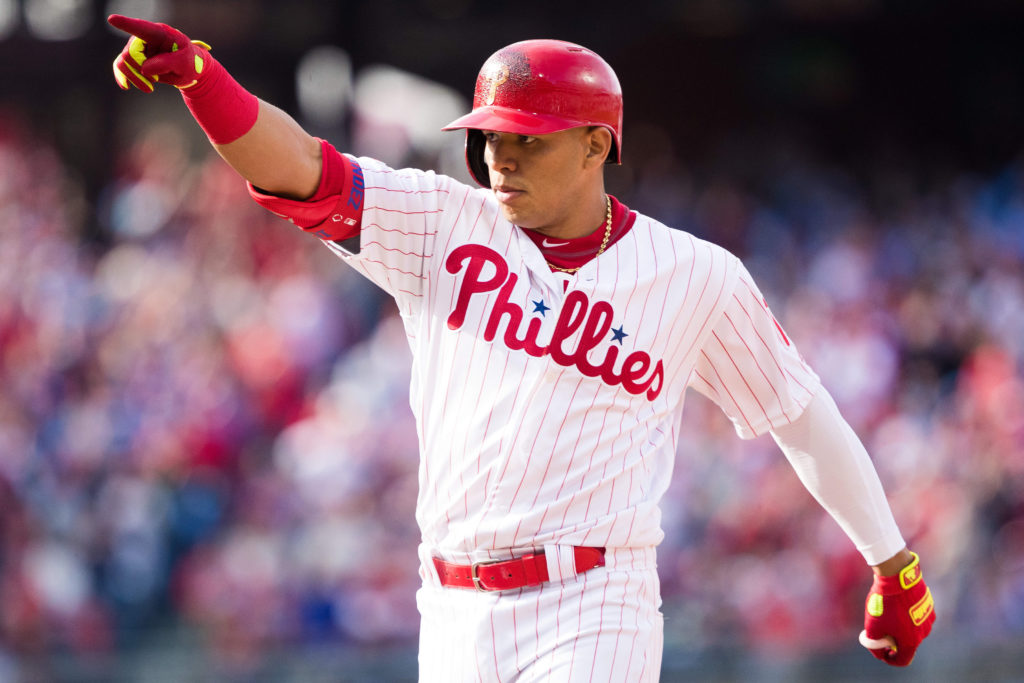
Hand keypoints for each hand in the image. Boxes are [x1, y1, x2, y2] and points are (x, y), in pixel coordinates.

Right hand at [109, 14, 211, 91]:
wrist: (188, 70)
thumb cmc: (189, 62)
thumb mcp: (185, 63)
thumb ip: (167, 63)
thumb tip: (144, 69)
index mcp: (159, 33)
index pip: (141, 27)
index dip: (126, 24)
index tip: (112, 19)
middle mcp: (144, 37)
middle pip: (130, 53)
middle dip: (139, 71)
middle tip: (154, 82)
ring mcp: (137, 48)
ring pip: (123, 62)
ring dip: (134, 77)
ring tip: (150, 87)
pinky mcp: (134, 59)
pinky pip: (120, 66)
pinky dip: (122, 76)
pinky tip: (125, 86)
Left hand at [860, 551, 934, 665]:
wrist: (897, 577)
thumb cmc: (885, 603)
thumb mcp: (872, 625)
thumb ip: (874, 643)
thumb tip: (878, 652)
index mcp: (911, 641)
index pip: (903, 660)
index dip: (890, 659)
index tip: (882, 651)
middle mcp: (923, 633)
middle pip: (907, 644)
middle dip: (894, 639)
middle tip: (881, 627)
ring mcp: (928, 619)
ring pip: (912, 629)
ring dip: (901, 626)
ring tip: (888, 611)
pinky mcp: (929, 606)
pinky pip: (916, 615)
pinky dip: (907, 614)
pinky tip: (897, 603)